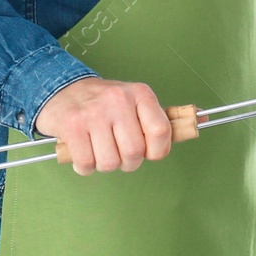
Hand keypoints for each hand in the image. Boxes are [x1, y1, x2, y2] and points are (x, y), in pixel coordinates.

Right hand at [32, 76, 172, 174]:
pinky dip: (85, 166)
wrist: (61, 89)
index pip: (161, 131)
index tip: (150, 152)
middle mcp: (118, 100)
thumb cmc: (103, 103)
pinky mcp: (72, 126)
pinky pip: (86, 164)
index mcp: (140, 94)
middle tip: (120, 153)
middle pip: (134, 152)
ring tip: (100, 149)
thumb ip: (155, 119)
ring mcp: (93, 113)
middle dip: (129, 162)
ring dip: (105, 164)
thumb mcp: (133, 101)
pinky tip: (84, 152)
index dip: (158, 151)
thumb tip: (194, 125)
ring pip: (110, 162)